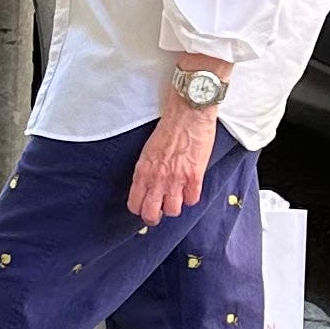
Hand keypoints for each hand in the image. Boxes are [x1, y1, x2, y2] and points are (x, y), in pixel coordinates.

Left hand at [128, 98, 217, 224]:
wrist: (188, 112)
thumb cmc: (169, 127)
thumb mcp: (149, 150)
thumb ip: (147, 171)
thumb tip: (149, 186)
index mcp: (142, 171)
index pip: (134, 204)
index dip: (140, 208)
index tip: (146, 205)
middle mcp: (157, 179)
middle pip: (151, 214)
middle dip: (155, 216)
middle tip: (161, 209)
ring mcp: (176, 180)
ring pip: (173, 211)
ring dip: (175, 205)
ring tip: (178, 195)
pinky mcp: (195, 177)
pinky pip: (192, 200)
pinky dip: (192, 196)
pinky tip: (191, 186)